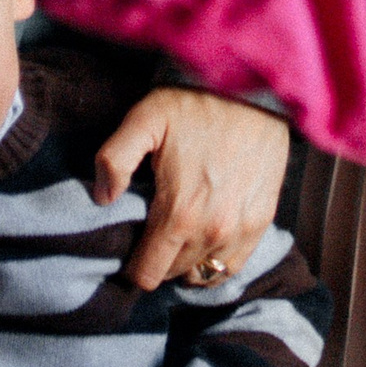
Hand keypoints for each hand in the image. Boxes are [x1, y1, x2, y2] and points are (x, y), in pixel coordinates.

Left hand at [93, 88, 284, 292]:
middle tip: (153, 230)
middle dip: (158, 258)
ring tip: (178, 235)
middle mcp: (211, 232)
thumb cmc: (196, 103)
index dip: (132, 264)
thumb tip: (104, 198)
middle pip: (172, 274)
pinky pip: (232, 267)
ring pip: (201, 275)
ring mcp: (240, 230)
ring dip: (186, 261)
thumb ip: (115, 160)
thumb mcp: (145, 119)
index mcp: (179, 214)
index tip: (131, 245)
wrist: (253, 91)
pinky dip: (215, 261)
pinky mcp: (261, 222)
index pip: (147, 274)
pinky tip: (205, 239)